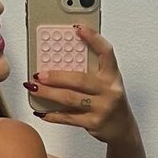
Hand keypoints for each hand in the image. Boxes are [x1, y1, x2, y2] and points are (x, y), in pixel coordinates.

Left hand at [23, 24, 135, 143]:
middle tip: (40, 74)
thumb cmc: (110, 102)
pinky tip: (42, 112)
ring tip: (35, 88)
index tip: (77, 29)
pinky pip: (69, 118)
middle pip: (79, 79)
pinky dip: (53, 115)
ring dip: (49, 93)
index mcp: (112, 76)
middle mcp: (109, 91)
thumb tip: (60, 62)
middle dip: (56, 76)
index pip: (106, 52)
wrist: (122, 129)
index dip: (93, 38)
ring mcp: (102, 108)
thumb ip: (91, 72)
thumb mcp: (107, 83)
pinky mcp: (94, 123)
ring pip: (70, 98)